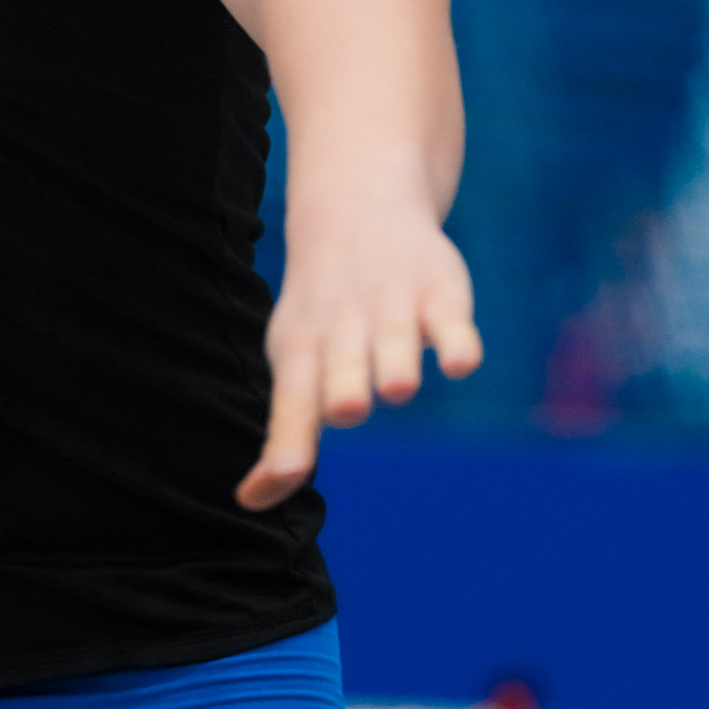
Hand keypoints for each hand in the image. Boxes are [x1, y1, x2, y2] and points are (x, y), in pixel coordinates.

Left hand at [238, 187, 481, 508]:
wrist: (359, 206)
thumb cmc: (321, 311)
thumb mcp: (293, 362)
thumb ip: (285, 435)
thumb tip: (250, 502)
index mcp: (302, 352)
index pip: (292, 401)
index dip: (287, 443)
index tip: (280, 475)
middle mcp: (344, 331)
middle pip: (342, 370)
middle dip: (344, 391)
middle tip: (346, 408)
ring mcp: (394, 309)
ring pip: (396, 346)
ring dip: (395, 367)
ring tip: (396, 384)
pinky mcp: (442, 295)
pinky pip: (452, 323)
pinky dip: (456, 343)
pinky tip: (458, 362)